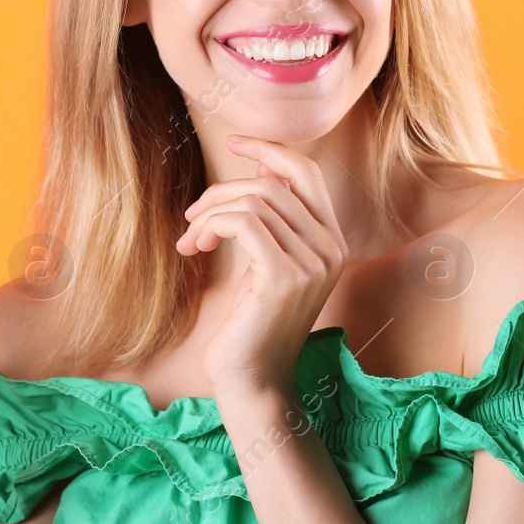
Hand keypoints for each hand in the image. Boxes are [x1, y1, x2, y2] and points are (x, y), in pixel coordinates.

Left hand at [176, 135, 348, 399]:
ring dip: (210, 213)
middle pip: (274, 183)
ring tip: (191, 240)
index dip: (271, 150)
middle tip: (192, 216)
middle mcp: (331, 248)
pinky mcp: (284, 276)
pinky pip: (243, 222)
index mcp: (331, 241)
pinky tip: (197, 248)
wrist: (252, 382)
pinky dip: (211, 226)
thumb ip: (273, 223)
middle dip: (224, 189)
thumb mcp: (267, 265)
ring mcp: (313, 262)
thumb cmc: (251, 326)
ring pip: (254, 200)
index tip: (235, 142)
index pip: (307, 172)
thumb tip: (261, 174)